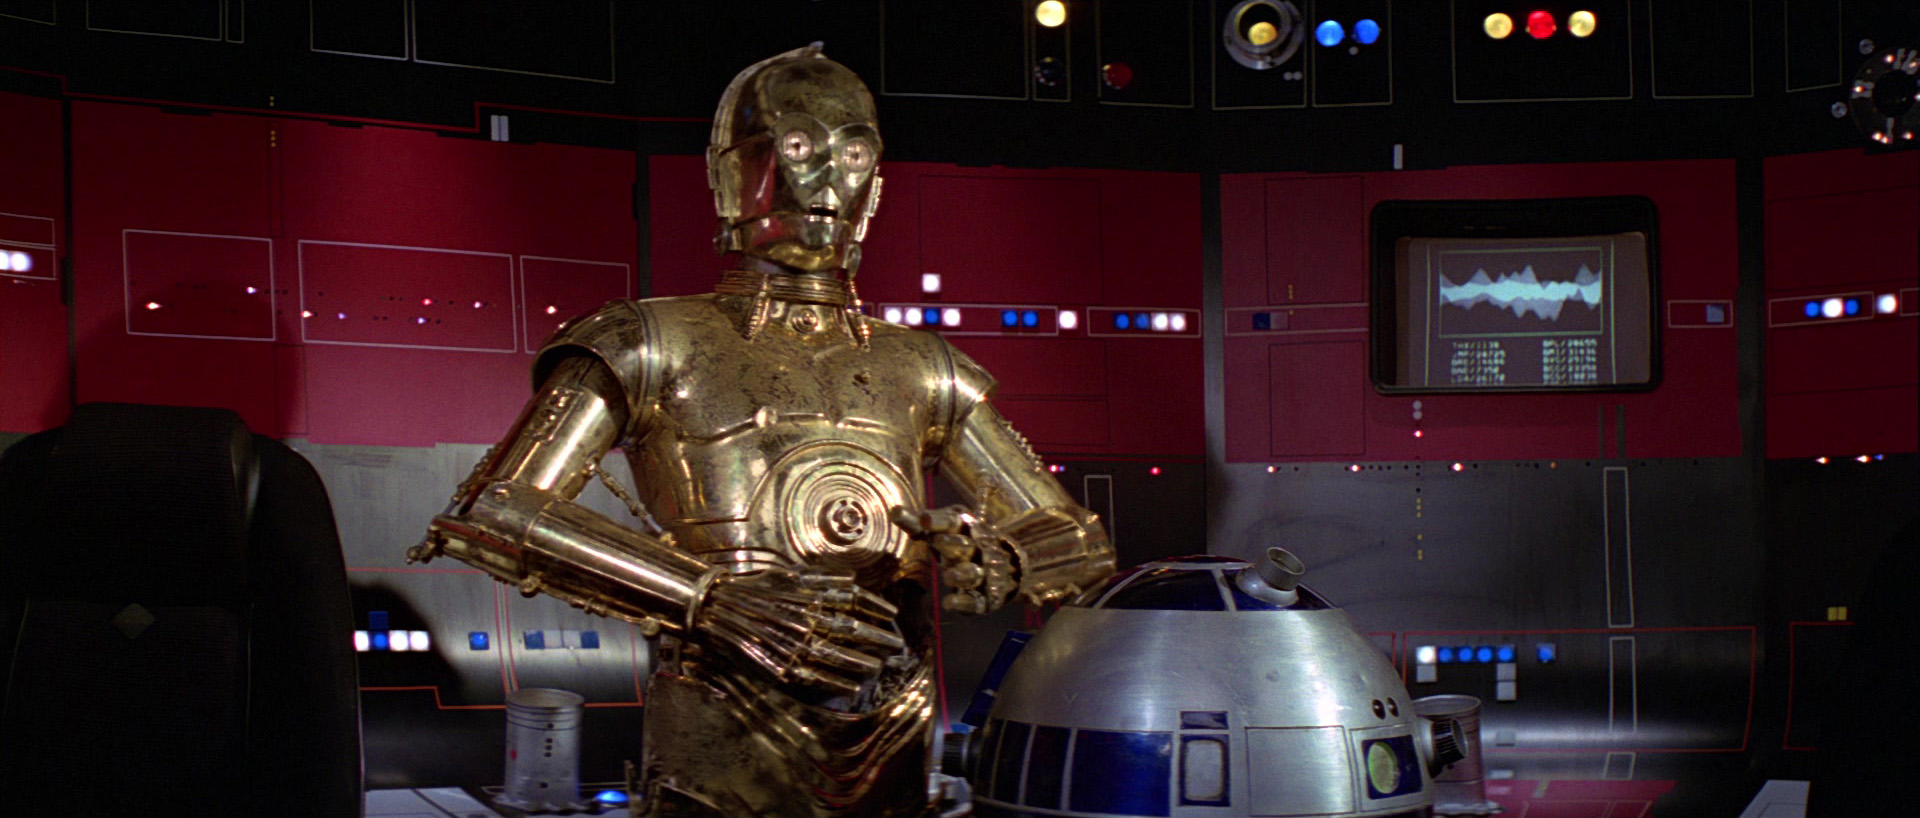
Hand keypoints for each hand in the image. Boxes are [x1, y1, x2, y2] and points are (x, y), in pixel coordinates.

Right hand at [689, 565, 904, 696]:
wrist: (715, 608)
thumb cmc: (753, 588)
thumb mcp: (787, 574)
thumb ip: (821, 578)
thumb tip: (851, 580)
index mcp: (807, 595)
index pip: (853, 602)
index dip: (876, 609)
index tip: (893, 615)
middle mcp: (803, 619)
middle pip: (851, 630)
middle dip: (877, 639)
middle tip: (896, 645)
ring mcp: (792, 645)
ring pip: (837, 657)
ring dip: (862, 663)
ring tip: (878, 668)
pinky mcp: (779, 666)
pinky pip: (815, 678)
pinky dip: (837, 683)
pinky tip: (852, 687)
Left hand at [889, 505, 1015, 613]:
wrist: (1008, 565)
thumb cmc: (962, 542)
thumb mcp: (943, 530)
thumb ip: (918, 524)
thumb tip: (893, 511)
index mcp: (965, 528)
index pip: (952, 521)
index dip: (938, 521)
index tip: (923, 519)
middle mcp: (976, 548)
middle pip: (965, 545)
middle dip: (953, 543)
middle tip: (938, 542)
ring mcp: (982, 573)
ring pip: (972, 573)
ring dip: (961, 574)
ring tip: (948, 577)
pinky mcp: (984, 597)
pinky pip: (975, 601)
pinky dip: (963, 602)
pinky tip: (949, 603)